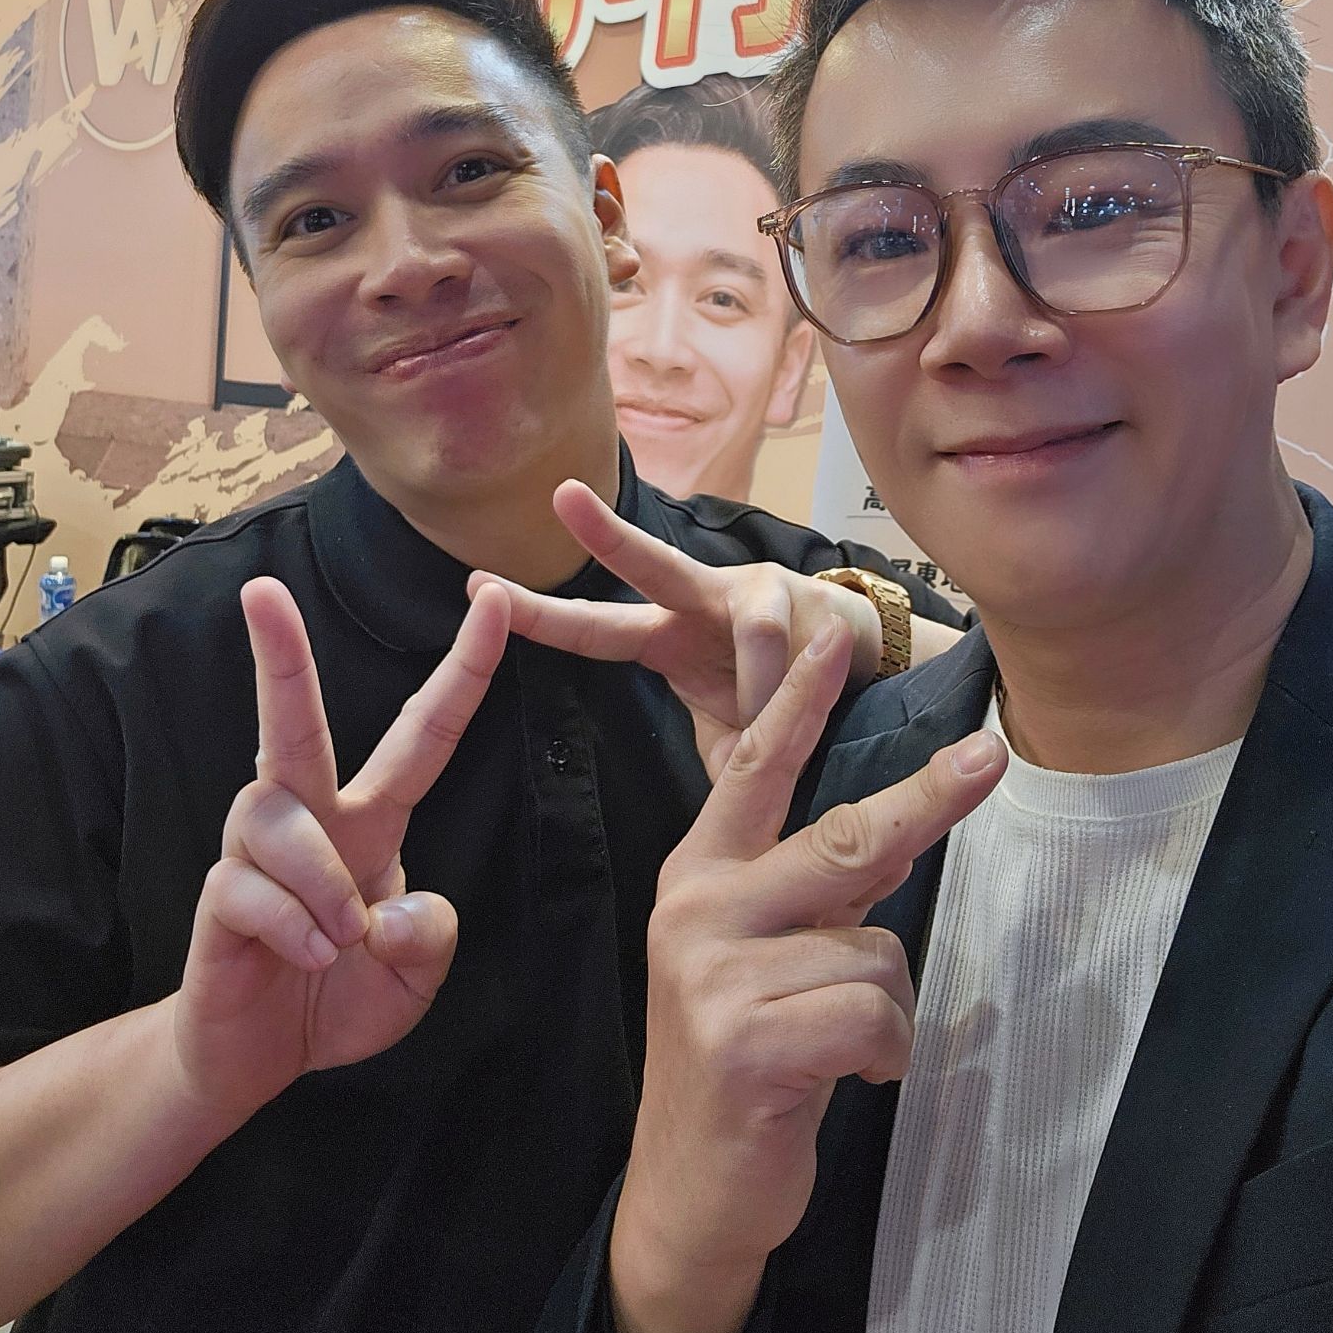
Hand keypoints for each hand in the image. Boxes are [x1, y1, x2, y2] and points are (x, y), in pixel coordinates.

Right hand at [170, 578, 508, 1119]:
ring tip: (341, 939)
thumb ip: (429, 937)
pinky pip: (252, 889)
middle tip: (262, 590)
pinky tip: (307, 956)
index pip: (425, 734)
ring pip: (279, 818)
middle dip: (281, 654)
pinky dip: (294, 929)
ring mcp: (255, 853)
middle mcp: (310, 818)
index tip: (492, 597)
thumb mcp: (412, 975)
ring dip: (323, 881)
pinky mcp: (218, 894)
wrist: (254, 1058)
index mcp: (372, 819)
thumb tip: (393, 909)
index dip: (464, 669)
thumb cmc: (337, 995)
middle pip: (294, 722)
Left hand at [468, 479, 884, 757]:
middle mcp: (698, 597)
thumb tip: (713, 837)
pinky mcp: (801, 593)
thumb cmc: (780, 690)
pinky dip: (793, 689)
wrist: (857, 656)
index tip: (475, 586)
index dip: (539, 614)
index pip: (592, 627)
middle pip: (646, 561)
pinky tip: (807, 704)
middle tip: (562, 495)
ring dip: (765, 694)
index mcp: (665, 635)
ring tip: (775, 726)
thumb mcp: (733, 734)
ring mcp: (749, 588)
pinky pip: (794, 649)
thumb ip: (717, 764)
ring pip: (750, 630)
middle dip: (604, 530)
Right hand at [607, 620, 1005, 1332]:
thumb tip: (890, 835)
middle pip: (845, 838)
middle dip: (928, 802)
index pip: (752, 770)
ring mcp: (713, 973)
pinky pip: (873, 1017)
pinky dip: (883, 1056)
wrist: (686, 1195)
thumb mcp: (751, 960)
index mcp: (696, 875)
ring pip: (875, 949)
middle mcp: (696, 907)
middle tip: (991, 757)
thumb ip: (801, 893)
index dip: (795, 700)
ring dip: (886, 1010)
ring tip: (837, 1050)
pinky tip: (838, 1082)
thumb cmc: (739, 1065)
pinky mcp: (747, 1040)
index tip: (832, 631)